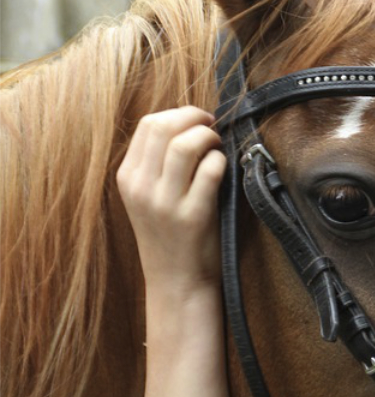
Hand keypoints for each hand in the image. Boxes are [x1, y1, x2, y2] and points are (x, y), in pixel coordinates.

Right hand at [117, 106, 225, 294]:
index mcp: (128, 177)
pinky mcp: (192, 216)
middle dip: (194, 118)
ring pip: (185, 145)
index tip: (198, 120)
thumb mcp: (149, 198)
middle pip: (163, 127)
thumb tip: (187, 125)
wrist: (177, 282)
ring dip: (209, 137)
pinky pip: (210, 171)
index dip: (178, 114)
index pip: (148, 125)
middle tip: (212, 126)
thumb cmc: (170, 236)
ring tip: (218, 146)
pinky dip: (220, 161)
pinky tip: (223, 168)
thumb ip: (158, 164)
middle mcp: (141, 187)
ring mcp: (165, 202)